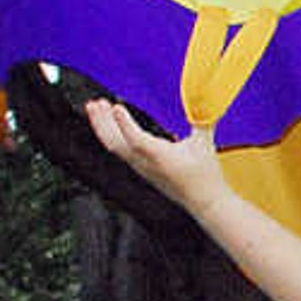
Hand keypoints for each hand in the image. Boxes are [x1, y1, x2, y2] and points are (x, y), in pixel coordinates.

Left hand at [85, 98, 231, 206]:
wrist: (204, 202)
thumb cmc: (205, 174)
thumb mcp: (205, 144)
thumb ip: (202, 119)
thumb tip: (206, 99)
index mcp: (160, 157)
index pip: (137, 140)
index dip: (125, 124)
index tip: (116, 107)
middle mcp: (145, 163)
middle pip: (115, 143)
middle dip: (102, 122)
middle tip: (95, 103)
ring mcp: (140, 166)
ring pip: (113, 146)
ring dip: (102, 126)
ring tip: (95, 108)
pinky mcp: (140, 168)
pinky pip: (118, 150)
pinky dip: (109, 134)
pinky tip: (107, 125)